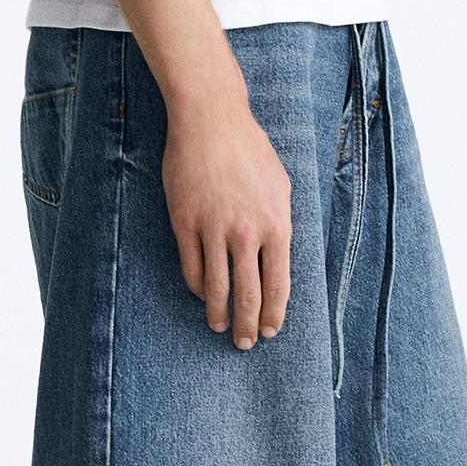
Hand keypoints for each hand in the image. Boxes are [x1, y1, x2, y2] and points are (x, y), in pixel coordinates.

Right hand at [162, 92, 292, 347]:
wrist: (212, 121)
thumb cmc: (250, 151)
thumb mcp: (281, 186)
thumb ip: (281, 224)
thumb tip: (278, 259)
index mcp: (277, 224)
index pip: (278, 284)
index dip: (274, 313)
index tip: (270, 331)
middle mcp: (247, 232)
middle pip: (249, 294)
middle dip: (248, 326)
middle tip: (245, 344)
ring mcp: (213, 229)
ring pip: (217, 288)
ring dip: (219, 315)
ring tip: (220, 328)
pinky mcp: (185, 223)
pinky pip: (192, 268)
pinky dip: (198, 289)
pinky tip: (202, 296)